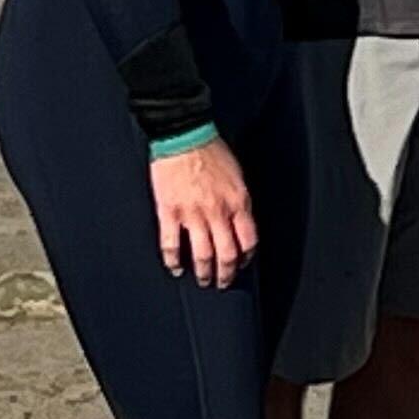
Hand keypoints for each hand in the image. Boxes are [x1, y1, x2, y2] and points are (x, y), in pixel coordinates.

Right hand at [151, 142, 256, 285]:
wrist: (185, 136)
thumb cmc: (212, 151)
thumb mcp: (237, 176)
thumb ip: (238, 201)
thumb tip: (239, 222)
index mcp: (239, 202)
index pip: (249, 240)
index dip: (246, 257)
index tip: (243, 264)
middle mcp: (218, 212)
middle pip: (227, 253)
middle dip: (227, 273)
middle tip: (223, 283)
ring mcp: (193, 214)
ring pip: (202, 254)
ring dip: (203, 273)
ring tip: (202, 281)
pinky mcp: (169, 212)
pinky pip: (172, 245)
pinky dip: (173, 261)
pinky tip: (176, 268)